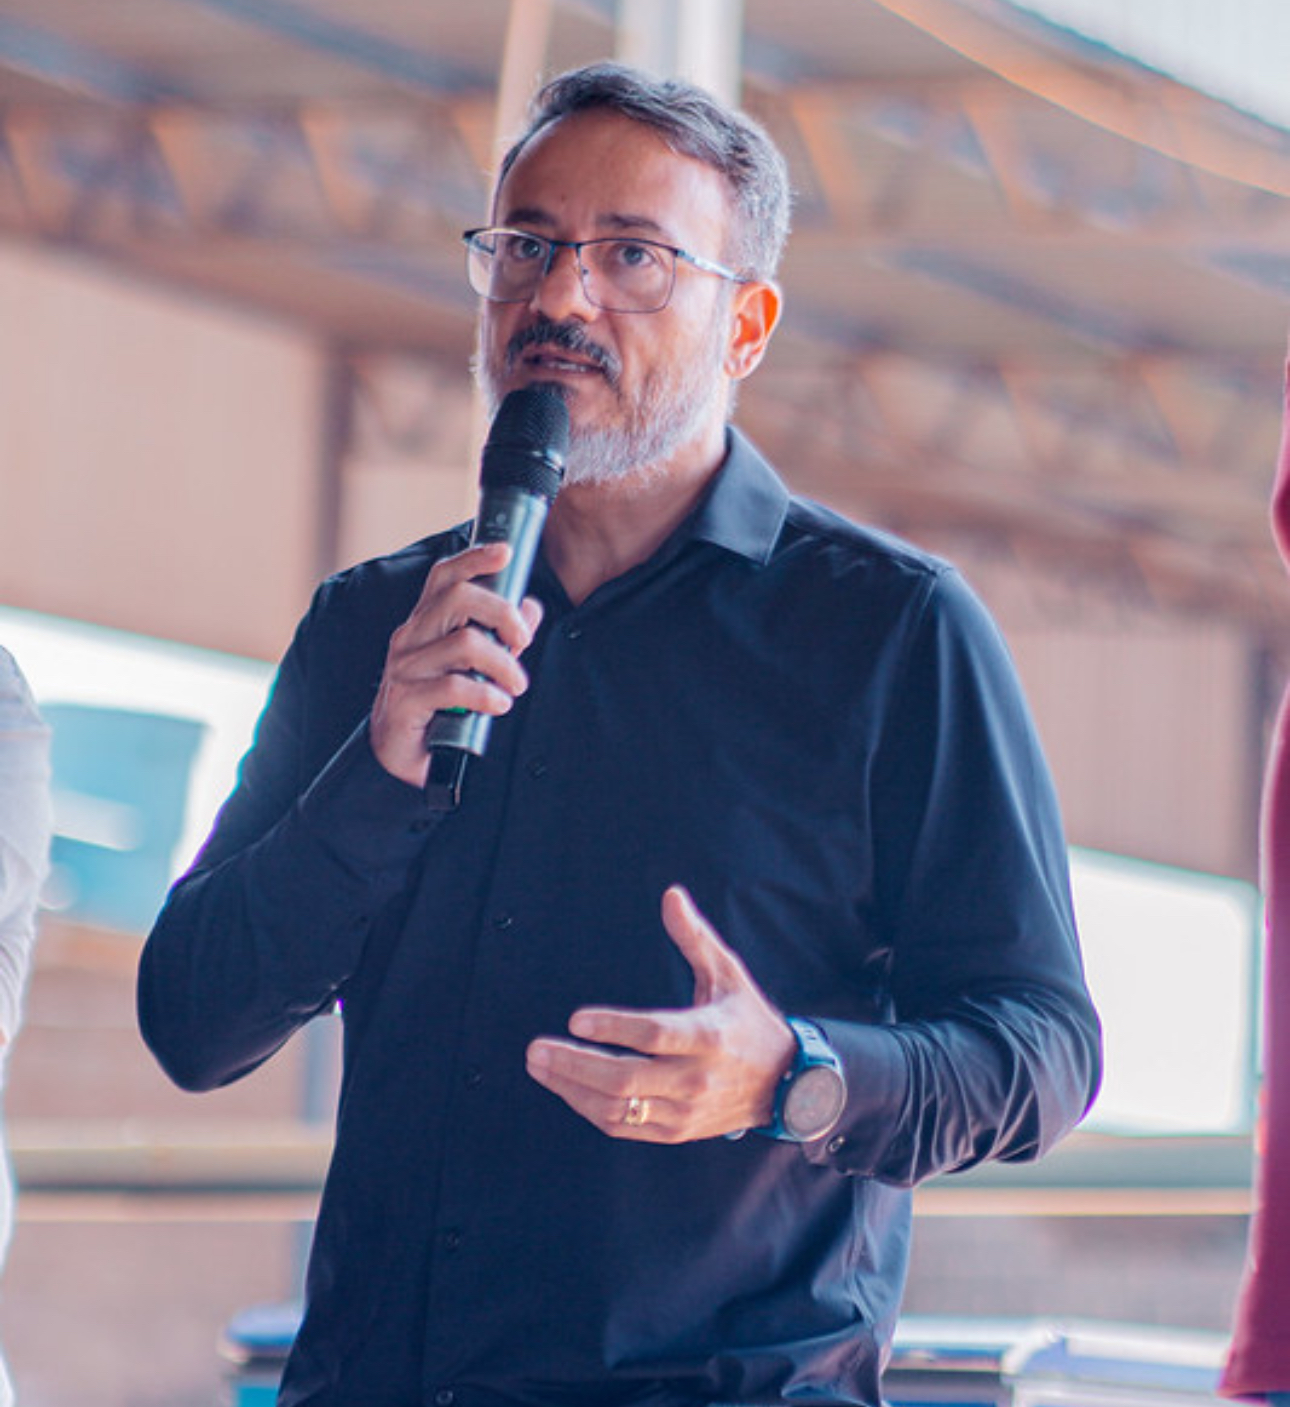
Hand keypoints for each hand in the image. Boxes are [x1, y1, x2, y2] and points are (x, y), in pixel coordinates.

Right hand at [370, 541, 542, 786]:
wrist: (401, 754)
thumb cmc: (439, 704)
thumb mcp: (473, 665)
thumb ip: (501, 635)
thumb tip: (530, 606)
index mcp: (425, 621)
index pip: (445, 575)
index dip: (474, 558)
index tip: (506, 553)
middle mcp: (411, 636)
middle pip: (458, 597)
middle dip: (503, 614)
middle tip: (522, 642)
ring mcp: (405, 667)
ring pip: (464, 643)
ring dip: (503, 665)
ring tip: (516, 685)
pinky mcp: (405, 700)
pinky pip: (454, 687)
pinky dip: (486, 695)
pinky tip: (498, 705)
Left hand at [525, 886, 796, 1142]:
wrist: (784, 1084)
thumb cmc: (748, 1020)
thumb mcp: (728, 974)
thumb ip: (694, 937)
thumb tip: (670, 895)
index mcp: (708, 1036)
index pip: (653, 1035)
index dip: (613, 1028)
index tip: (576, 1018)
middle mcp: (695, 1077)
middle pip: (624, 1079)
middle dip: (574, 1064)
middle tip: (536, 1049)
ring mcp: (684, 1109)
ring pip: (617, 1108)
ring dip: (572, 1088)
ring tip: (540, 1066)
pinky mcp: (676, 1130)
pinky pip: (623, 1125)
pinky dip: (590, 1108)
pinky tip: (567, 1087)